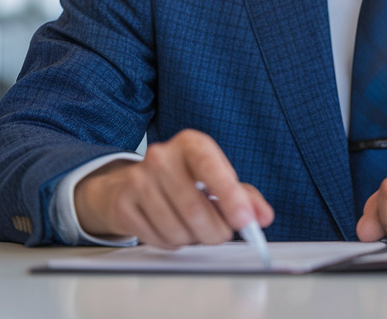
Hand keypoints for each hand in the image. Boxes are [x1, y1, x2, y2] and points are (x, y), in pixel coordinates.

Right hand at [73, 129, 273, 248]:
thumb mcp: (219, 179)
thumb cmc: (187, 180)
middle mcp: (161, 156)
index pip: (211, 168)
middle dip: (216, 231)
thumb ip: (246, 197)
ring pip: (176, 229)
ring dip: (194, 239)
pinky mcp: (123, 205)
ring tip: (195, 228)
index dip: (229, 197)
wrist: (134, 183)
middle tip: (222, 234)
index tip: (245, 221)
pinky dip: (172, 243)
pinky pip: (157, 239)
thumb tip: (262, 218)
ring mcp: (137, 180)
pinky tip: (173, 228)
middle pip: (194, 208)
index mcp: (191, 144)